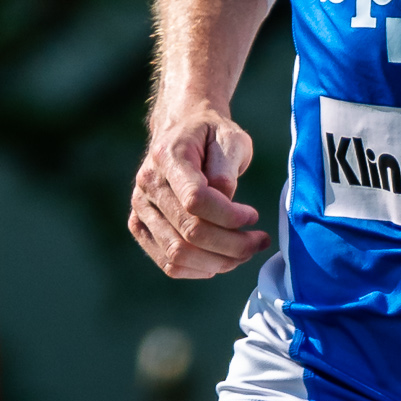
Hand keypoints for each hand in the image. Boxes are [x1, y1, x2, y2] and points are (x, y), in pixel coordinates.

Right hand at [128, 100, 268, 280]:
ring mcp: (140, 208)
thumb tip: (226, 203)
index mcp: (168, 156)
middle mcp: (148, 184)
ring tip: (244, 253)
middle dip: (232, 245)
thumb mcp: (231, 138)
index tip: (253, 216)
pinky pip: (167, 263)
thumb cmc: (211, 135)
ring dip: (218, 262)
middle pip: (189, 232)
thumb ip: (228, 170)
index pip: (195, 200)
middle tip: (259, 242)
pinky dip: (197, 270)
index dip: (229, 216)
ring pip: (178, 253)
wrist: (181, 130)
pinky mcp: (140, 226)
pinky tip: (220, 261)